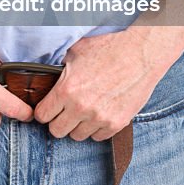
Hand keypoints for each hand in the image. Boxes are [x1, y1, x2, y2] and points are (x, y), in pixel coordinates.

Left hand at [32, 30, 164, 141]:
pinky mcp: (117, 123)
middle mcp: (81, 107)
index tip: (48, 108)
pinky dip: (96, 128)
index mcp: (67, 89)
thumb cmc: (109, 48)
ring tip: (84, 110)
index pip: (42, 115)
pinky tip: (99, 112)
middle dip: (58, 121)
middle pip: (57, 131)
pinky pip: (98, 137)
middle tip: (65, 111)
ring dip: (78, 125)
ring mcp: (99, 118)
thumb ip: (60, 67)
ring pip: (77, 136)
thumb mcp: (77, 51)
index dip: (43, 111)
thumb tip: (49, 74)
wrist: (141, 54)